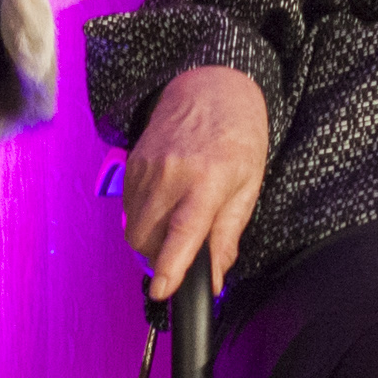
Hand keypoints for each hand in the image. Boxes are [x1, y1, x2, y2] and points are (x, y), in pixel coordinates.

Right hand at [123, 65, 268, 302]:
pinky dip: (143, 219)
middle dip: (159, 259)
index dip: (171, 266)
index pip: (183, 231)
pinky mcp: (132, 164)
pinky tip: (164, 207)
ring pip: (133, 227)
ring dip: (150, 241)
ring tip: (175, 229)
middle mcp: (171, 173)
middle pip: (146, 238)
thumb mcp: (248, 186)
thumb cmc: (238, 135)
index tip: (162, 291)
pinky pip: (128, 208)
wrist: (211, 87)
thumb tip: (214, 276)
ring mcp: (146, 167)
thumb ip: (228, 234)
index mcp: (207, 180)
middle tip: (182, 258)